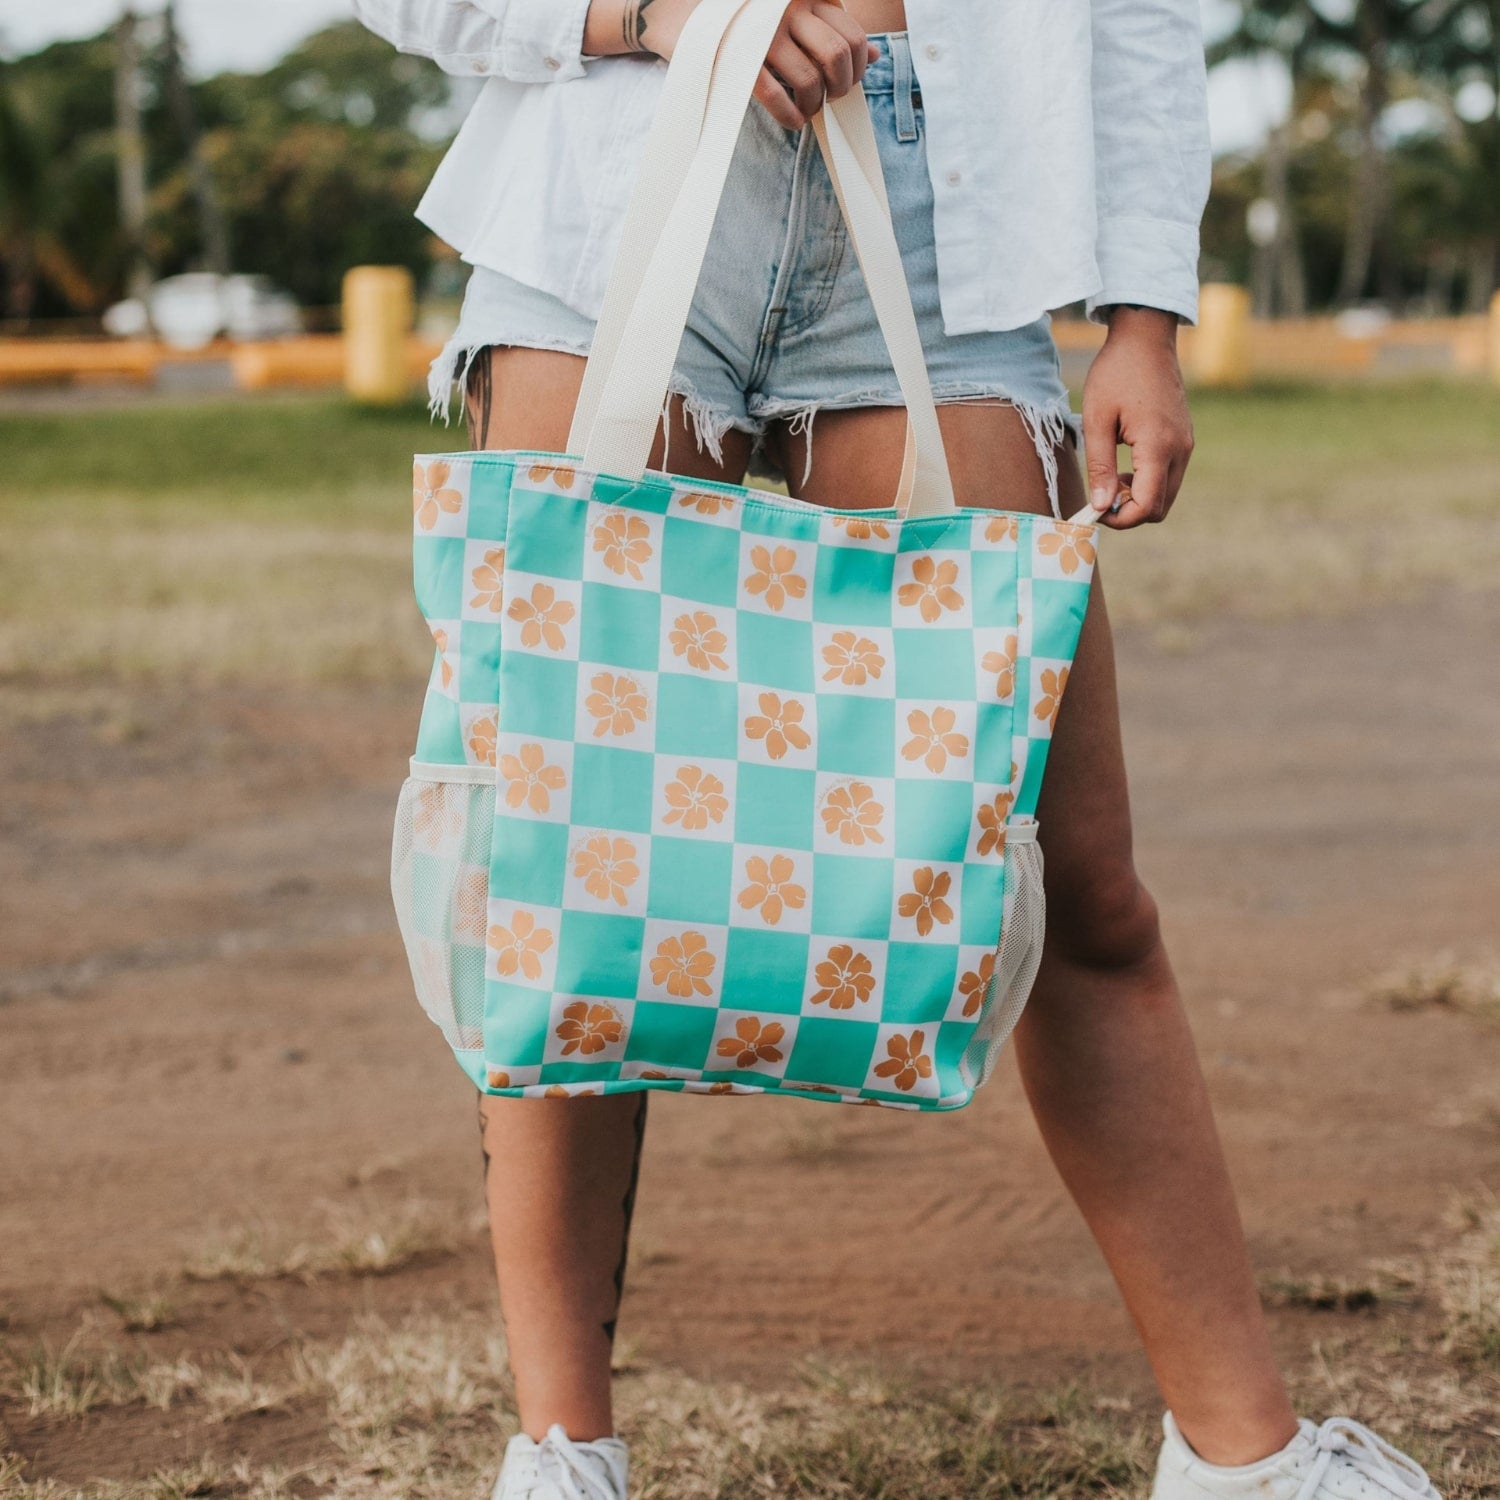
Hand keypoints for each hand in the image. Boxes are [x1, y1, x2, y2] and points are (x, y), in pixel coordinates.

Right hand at [585, 0, 877, 129]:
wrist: (679, 15)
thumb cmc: (742, 21)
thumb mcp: (790, 17)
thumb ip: (831, 31)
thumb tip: (873, 55)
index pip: (852, 35)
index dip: (857, 68)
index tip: (845, 84)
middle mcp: (789, 8)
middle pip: (837, 56)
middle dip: (839, 88)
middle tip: (827, 99)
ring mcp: (765, 32)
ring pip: (810, 78)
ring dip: (814, 104)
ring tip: (806, 110)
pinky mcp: (742, 58)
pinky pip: (777, 95)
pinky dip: (790, 115)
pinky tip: (792, 120)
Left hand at [1081, 306, 1194, 529]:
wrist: (1146, 337)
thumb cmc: (1116, 373)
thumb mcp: (1097, 420)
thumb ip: (1100, 467)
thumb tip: (1101, 506)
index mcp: (1158, 446)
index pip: (1147, 506)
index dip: (1120, 519)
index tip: (1094, 510)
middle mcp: (1180, 449)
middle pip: (1160, 507)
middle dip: (1129, 511)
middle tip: (1101, 492)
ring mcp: (1186, 444)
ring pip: (1167, 494)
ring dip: (1138, 496)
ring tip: (1112, 475)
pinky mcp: (1184, 439)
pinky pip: (1170, 475)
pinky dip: (1148, 482)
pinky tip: (1126, 464)